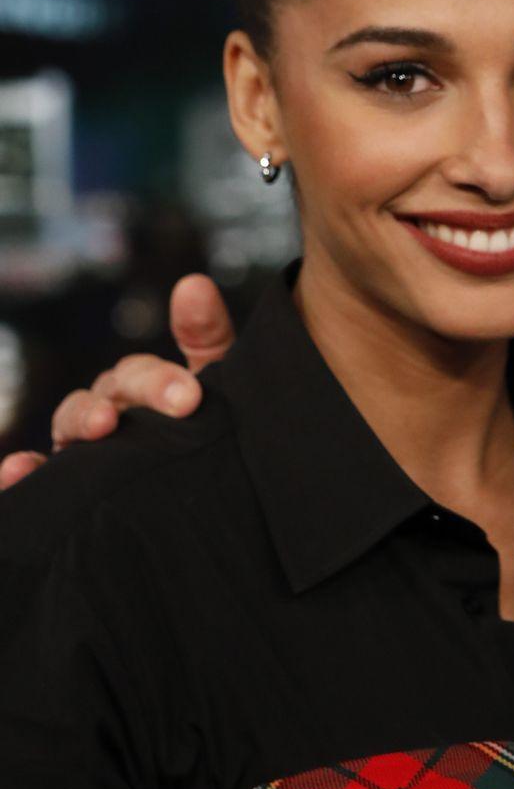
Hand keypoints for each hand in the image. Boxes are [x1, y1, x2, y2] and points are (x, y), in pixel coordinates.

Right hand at [0, 274, 236, 487]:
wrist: (208, 504)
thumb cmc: (205, 429)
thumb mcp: (218, 387)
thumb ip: (207, 337)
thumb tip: (194, 283)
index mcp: (139, 387)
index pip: (141, 372)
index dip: (162, 379)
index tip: (190, 396)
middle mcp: (107, 410)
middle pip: (110, 391)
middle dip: (140, 393)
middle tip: (178, 406)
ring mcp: (83, 446)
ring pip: (71, 422)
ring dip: (83, 419)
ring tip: (103, 424)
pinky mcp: (65, 483)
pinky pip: (38, 475)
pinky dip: (21, 471)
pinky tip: (16, 469)